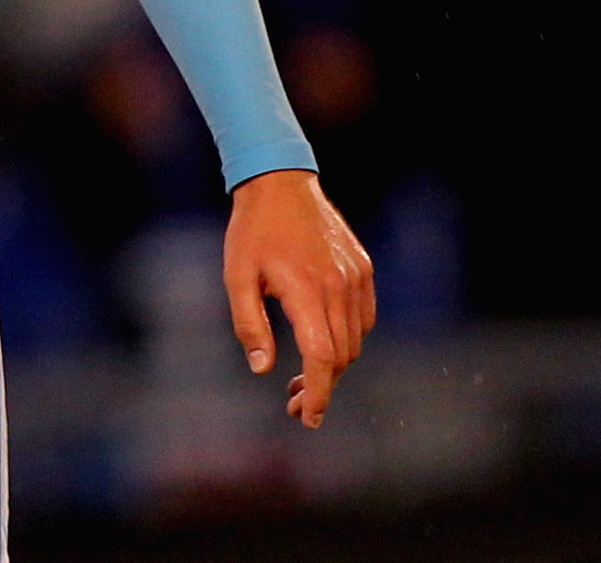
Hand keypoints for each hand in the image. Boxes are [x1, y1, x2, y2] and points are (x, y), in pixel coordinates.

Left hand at [223, 168, 374, 428]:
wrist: (281, 183)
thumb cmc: (252, 231)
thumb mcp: (236, 276)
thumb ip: (249, 325)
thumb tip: (263, 368)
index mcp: (306, 289)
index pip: (321, 356)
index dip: (317, 393)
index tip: (306, 417)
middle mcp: (339, 286)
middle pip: (340, 356)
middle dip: (320, 387)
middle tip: (293, 404)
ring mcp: (357, 277)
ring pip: (355, 340)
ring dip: (333, 366)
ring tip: (302, 377)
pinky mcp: (363, 270)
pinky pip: (363, 319)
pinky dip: (348, 339)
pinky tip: (322, 342)